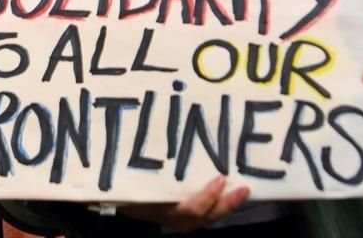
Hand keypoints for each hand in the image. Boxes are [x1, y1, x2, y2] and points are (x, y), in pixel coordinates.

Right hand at [117, 175, 249, 232]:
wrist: (118, 199)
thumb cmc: (127, 185)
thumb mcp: (138, 180)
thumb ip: (155, 171)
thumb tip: (167, 143)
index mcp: (166, 210)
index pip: (193, 209)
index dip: (208, 197)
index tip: (221, 179)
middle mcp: (176, 218)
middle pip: (207, 216)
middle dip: (228, 204)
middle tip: (245, 189)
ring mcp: (180, 220)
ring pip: (209, 216)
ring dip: (226, 204)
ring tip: (243, 189)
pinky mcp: (183, 215)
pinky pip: (205, 212)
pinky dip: (218, 202)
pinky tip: (228, 190)